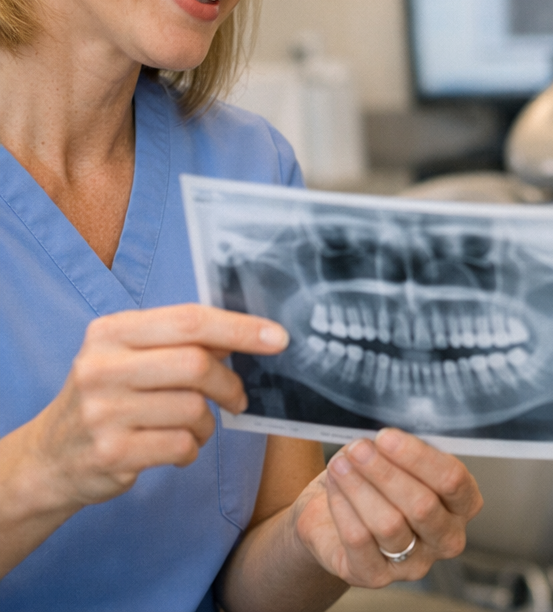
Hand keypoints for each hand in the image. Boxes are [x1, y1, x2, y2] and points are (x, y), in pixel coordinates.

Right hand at [22, 303, 288, 512]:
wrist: (49, 458)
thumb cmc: (108, 397)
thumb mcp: (130, 356)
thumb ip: (180, 341)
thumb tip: (247, 334)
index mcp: (111, 331)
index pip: (189, 320)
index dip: (240, 328)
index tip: (278, 338)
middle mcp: (101, 367)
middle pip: (196, 365)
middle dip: (229, 384)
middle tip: (238, 398)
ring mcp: (103, 412)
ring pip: (193, 409)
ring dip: (209, 423)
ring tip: (195, 426)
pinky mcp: (111, 454)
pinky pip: (182, 445)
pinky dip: (192, 448)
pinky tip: (175, 447)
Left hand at [290, 428, 482, 587]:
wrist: (336, 513)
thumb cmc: (378, 479)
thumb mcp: (398, 458)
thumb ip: (405, 448)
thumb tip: (388, 435)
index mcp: (462, 504)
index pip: (452, 480)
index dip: (419, 458)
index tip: (387, 437)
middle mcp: (445, 538)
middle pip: (422, 506)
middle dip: (386, 472)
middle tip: (360, 448)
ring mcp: (413, 563)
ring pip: (389, 524)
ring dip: (361, 486)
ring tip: (342, 462)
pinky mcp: (376, 576)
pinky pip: (359, 541)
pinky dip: (344, 506)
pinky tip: (336, 485)